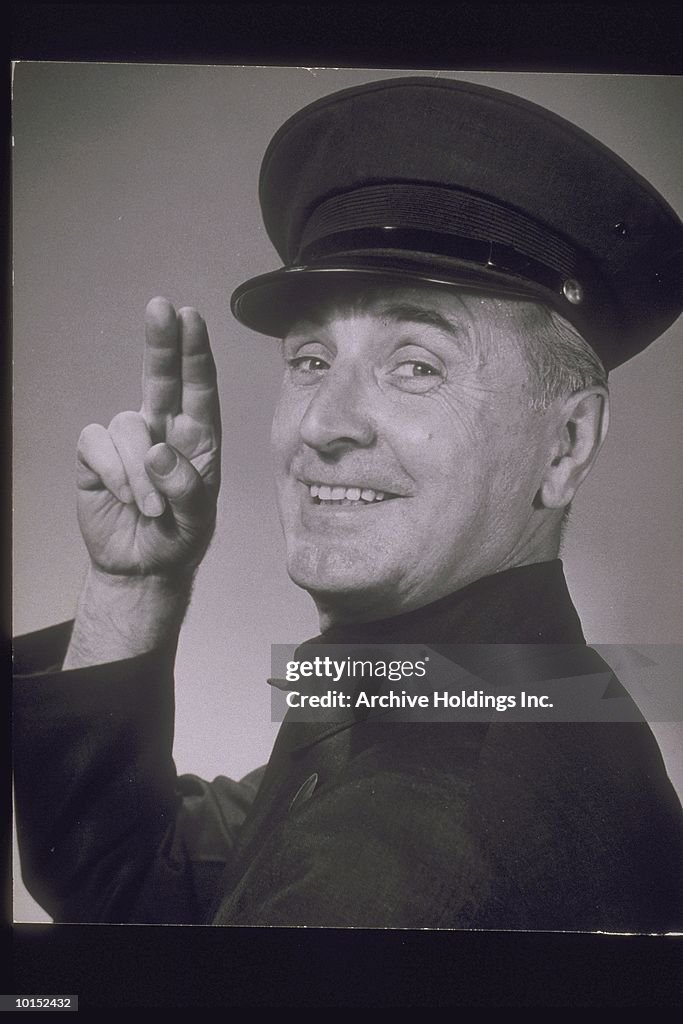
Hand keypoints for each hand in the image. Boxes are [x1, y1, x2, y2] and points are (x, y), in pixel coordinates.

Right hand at [76, 297, 220, 577]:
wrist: (141, 568)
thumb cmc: (179, 539)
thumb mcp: (197, 521)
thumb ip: (187, 489)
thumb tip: (159, 451)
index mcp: (199, 439)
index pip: (199, 388)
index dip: (195, 352)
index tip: (190, 318)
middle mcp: (164, 430)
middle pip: (162, 377)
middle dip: (162, 342)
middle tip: (160, 307)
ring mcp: (129, 441)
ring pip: (128, 426)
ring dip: (139, 472)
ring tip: (151, 508)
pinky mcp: (97, 456)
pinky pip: (98, 444)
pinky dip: (114, 472)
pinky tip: (124, 497)